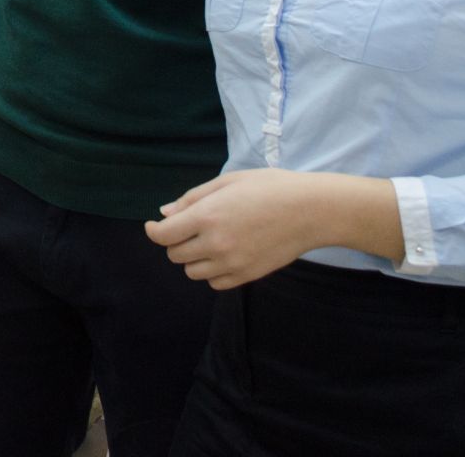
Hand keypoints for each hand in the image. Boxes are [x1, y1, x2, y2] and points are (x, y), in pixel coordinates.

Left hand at [145, 168, 403, 289]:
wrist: (310, 210)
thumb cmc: (269, 187)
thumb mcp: (228, 182)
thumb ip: (193, 199)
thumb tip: (165, 214)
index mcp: (207, 216)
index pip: (164, 236)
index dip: (153, 231)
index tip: (154, 226)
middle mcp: (216, 244)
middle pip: (175, 255)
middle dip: (175, 241)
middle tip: (188, 228)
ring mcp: (232, 263)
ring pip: (192, 272)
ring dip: (193, 258)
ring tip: (208, 240)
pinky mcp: (247, 276)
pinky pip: (215, 282)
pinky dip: (212, 271)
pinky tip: (223, 254)